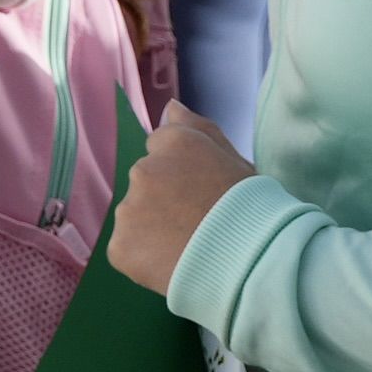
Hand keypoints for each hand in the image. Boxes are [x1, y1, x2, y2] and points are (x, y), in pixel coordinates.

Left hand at [107, 103, 253, 296]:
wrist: (249, 261)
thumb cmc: (253, 209)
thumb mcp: (237, 160)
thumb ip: (200, 129)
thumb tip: (169, 107)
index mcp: (176, 143)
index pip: (162, 144)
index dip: (184, 171)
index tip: (202, 191)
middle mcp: (144, 168)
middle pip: (147, 180)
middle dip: (164, 197)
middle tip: (197, 221)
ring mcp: (128, 208)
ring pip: (135, 214)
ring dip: (153, 227)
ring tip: (188, 246)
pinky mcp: (119, 245)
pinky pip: (128, 248)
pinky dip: (145, 257)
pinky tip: (172, 263)